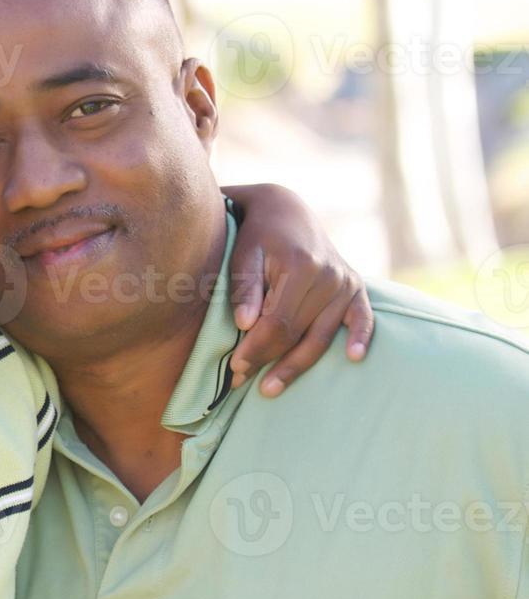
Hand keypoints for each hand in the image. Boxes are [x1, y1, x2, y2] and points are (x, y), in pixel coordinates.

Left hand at [223, 184, 373, 396]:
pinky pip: (363, 317)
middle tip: (242, 382)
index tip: (235, 367)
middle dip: (268, 361)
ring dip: (297, 366)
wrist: (286, 210)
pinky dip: (360, 337)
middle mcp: (329, 276)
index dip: (255, 349)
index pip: (277, 323)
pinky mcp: (356, 287)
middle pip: (297, 334)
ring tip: (271, 389)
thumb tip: (245, 324)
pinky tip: (354, 358)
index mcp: (299, 267)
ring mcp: (345, 282)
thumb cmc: (256, 235)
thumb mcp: (243, 254)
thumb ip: (245, 288)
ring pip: (321, 337)